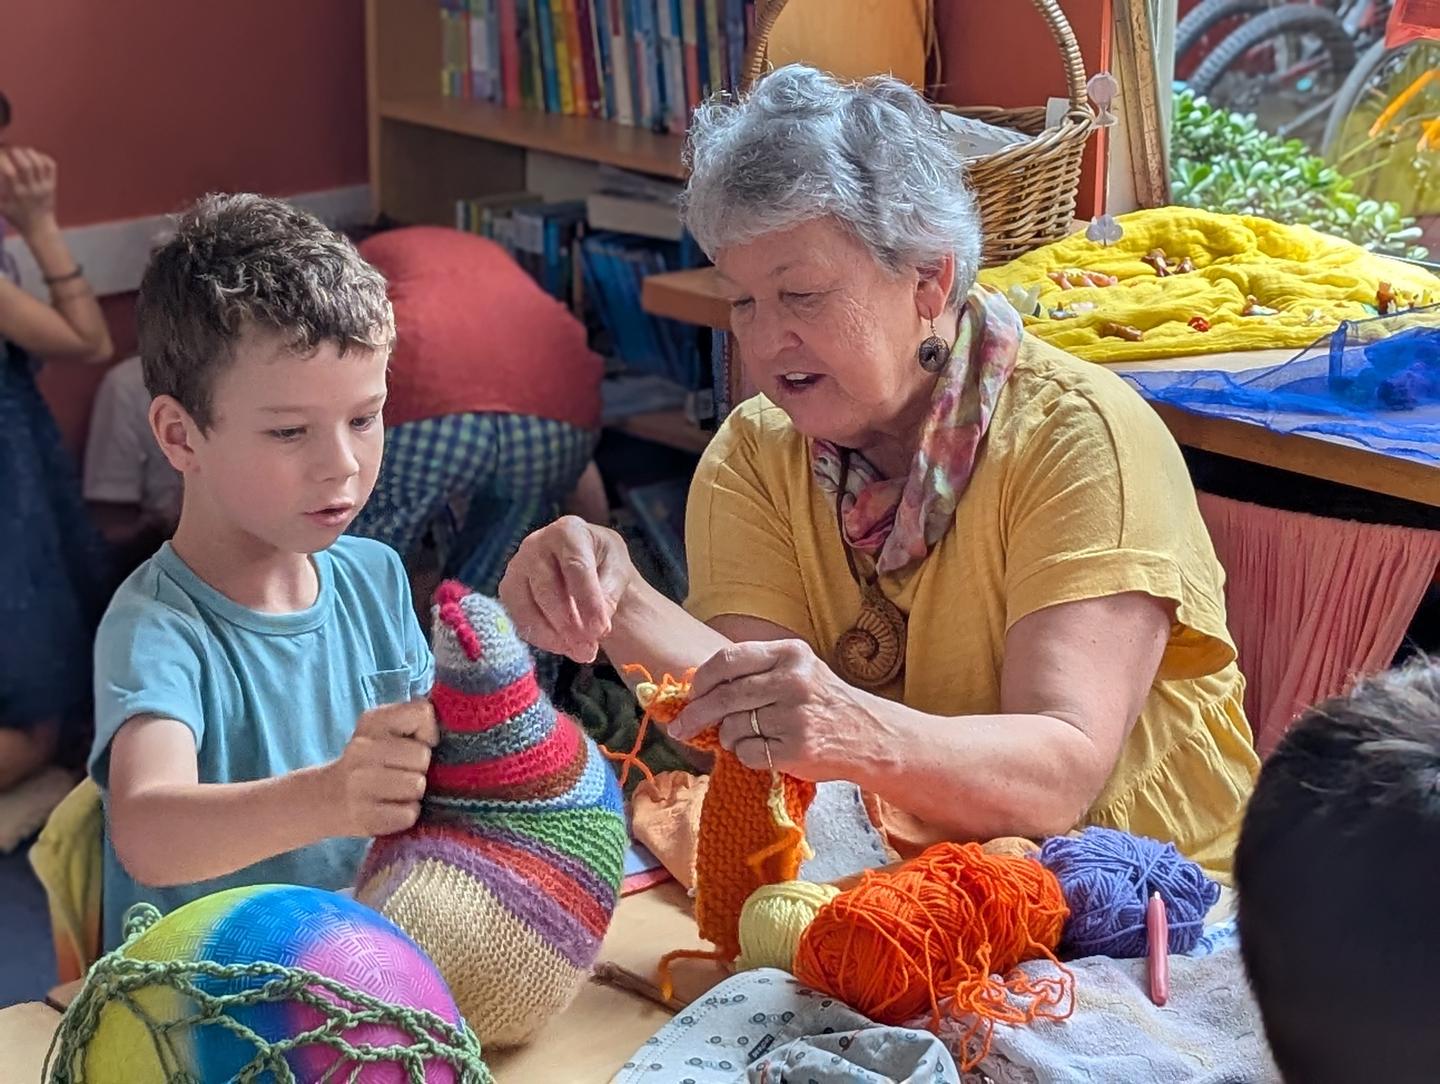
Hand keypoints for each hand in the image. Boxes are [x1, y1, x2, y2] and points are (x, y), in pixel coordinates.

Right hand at [0, 147, 57, 233]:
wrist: (39, 228)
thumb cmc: (16, 217)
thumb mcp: (0, 206)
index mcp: (16, 193)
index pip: (9, 172)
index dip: (2, 159)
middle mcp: (31, 189)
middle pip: (26, 165)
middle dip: (16, 152)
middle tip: (9, 150)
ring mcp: (44, 186)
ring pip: (39, 164)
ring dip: (29, 152)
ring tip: (21, 151)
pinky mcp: (52, 185)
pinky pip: (51, 166)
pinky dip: (43, 157)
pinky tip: (35, 156)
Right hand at [324, 699, 438, 836]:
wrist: (326, 799)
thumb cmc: (370, 762)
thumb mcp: (384, 730)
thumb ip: (414, 719)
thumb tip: (452, 717)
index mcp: (373, 721)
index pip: (423, 713)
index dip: (428, 732)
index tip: (417, 743)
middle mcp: (362, 749)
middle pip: (423, 756)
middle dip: (421, 767)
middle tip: (403, 772)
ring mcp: (359, 784)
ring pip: (418, 786)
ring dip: (414, 793)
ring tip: (396, 791)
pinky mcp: (364, 817)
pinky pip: (409, 814)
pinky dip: (406, 814)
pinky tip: (390, 809)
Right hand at [498, 515, 635, 661]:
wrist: (586, 567)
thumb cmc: (603, 564)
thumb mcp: (617, 571)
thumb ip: (609, 594)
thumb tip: (596, 626)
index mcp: (568, 531)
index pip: (576, 566)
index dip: (588, 601)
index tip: (601, 630)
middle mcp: (535, 543)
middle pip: (548, 589)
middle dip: (570, 624)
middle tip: (590, 649)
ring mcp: (517, 566)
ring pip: (528, 607)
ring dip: (555, 637)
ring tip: (581, 653)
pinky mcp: (508, 590)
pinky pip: (519, 619)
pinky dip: (542, 638)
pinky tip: (564, 646)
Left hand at [667, 639, 874, 778]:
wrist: (868, 736)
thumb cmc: (822, 702)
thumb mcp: (798, 670)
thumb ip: (756, 670)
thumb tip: (698, 686)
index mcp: (790, 654)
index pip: (728, 660)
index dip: (702, 679)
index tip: (690, 693)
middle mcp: (793, 681)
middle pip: (724, 697)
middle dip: (695, 714)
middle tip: (681, 726)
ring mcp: (795, 716)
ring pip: (732, 727)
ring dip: (728, 737)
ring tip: (744, 737)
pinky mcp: (795, 749)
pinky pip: (747, 753)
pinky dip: (746, 754)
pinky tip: (764, 749)